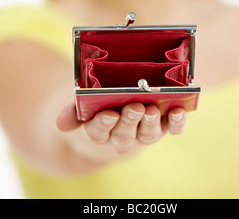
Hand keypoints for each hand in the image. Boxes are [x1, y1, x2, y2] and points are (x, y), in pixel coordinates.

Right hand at [56, 102, 186, 159]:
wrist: (116, 112)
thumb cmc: (96, 103)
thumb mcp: (81, 103)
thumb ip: (72, 110)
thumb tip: (60, 123)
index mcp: (98, 130)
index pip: (97, 131)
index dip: (103, 124)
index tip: (108, 114)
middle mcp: (121, 135)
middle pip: (124, 134)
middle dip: (130, 121)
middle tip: (135, 107)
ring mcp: (143, 132)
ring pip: (147, 134)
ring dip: (150, 123)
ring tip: (152, 110)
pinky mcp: (161, 126)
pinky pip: (171, 129)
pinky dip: (176, 122)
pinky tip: (178, 111)